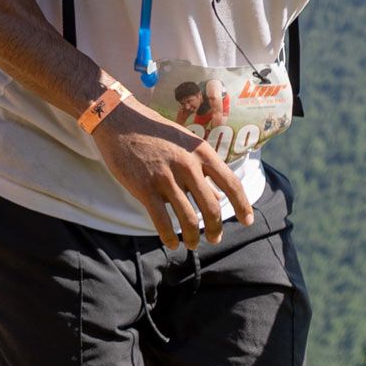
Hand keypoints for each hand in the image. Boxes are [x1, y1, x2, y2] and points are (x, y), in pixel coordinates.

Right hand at [91, 100, 251, 250]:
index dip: (242, 205)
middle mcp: (188, 165)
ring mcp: (165, 177)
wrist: (118, 120)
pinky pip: (162, 221)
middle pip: (211, 207)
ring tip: (192, 244)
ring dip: (193, 237)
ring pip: (188, 219)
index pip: (232, 184)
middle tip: (215, 238)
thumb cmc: (154, 132)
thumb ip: (202, 169)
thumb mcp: (185, 143)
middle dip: (215, 228)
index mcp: (202, 152)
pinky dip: (169, 237)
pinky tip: (171, 243)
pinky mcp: (144, 188)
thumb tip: (218, 197)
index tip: (247, 221)